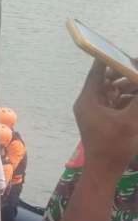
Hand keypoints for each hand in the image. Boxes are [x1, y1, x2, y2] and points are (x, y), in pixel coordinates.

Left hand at [73, 60, 137, 177]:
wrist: (105, 170)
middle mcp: (89, 102)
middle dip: (125, 73)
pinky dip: (128, 98)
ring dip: (129, 86)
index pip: (97, 72)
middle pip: (107, 80)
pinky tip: (137, 96)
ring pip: (114, 90)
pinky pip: (116, 101)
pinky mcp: (104, 118)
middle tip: (137, 67)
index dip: (109, 58)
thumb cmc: (113, 146)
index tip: (122, 50)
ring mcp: (96, 110)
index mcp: (88, 100)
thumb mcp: (130, 120)